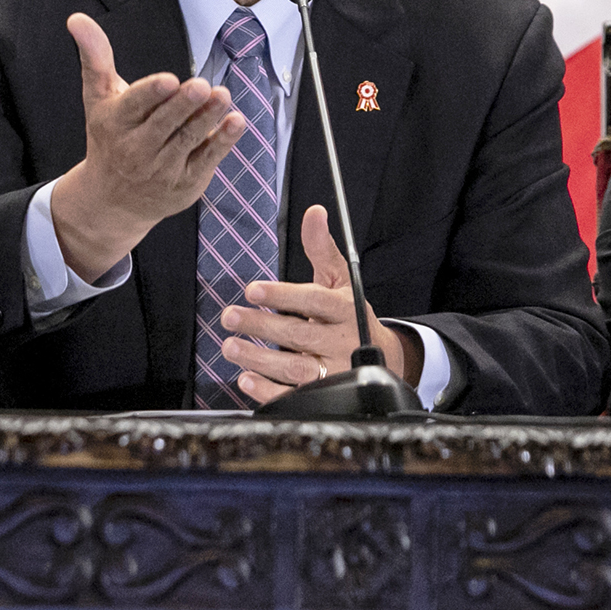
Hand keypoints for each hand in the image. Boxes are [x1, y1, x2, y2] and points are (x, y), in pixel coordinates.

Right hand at [49, 12, 245, 282]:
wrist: (112, 200)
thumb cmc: (109, 136)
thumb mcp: (98, 97)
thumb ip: (95, 56)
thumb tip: (76, 18)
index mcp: (115, 123)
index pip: (134, 106)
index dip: (152, 94)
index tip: (168, 81)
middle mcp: (137, 149)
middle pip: (164, 124)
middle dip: (183, 105)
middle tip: (201, 86)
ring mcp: (163, 169)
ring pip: (188, 140)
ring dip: (207, 118)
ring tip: (222, 96)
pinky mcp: (186, 182)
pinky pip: (206, 160)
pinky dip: (222, 141)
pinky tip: (235, 121)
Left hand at [218, 205, 418, 403]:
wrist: (381, 357)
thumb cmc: (349, 314)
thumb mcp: (340, 279)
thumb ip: (321, 248)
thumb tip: (314, 212)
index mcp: (345, 309)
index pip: (313, 301)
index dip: (283, 295)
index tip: (253, 289)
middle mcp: (342, 342)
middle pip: (299, 334)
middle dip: (261, 326)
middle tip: (230, 316)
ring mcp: (335, 372)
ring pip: (295, 368)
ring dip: (259, 358)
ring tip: (230, 346)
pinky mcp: (325, 396)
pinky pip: (295, 397)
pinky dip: (269, 391)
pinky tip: (246, 378)